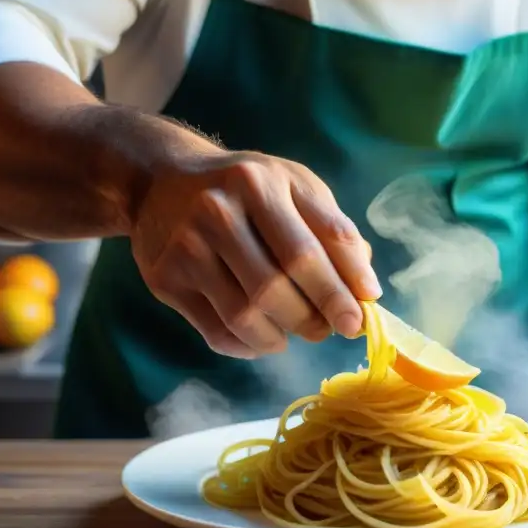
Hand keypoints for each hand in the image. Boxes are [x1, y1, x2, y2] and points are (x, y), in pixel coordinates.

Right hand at [130, 150, 380, 358]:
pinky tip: (264, 335)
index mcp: (260, 183)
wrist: (161, 182)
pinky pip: (218, 331)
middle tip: (329, 328)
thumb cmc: (247, 189)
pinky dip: (250, 345)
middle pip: (277, 287)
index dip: (341, 290)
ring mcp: (186, 247)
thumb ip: (334, 232)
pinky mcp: (166, 279)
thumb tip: (366, 291)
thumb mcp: (294, 188)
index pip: (312, 249)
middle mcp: (217, 211)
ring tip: (296, 330)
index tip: (360, 319)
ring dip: (282, 336)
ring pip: (247, 316)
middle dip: (314, 318)